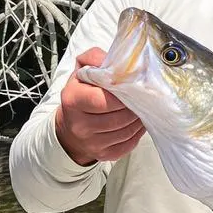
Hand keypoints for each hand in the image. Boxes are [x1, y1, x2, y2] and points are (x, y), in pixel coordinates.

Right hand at [54, 48, 145, 165]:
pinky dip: (138, 132)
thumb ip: (95, 58)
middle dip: (134, 106)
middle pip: (119, 117)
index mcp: (72, 100)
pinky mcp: (104, 155)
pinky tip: (136, 122)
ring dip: (139, 118)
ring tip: (139, 108)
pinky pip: (129, 143)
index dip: (122, 94)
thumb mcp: (81, 70)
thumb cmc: (81, 94)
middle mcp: (79, 124)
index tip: (131, 87)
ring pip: (127, 131)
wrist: (70, 126)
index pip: (103, 99)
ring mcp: (92, 143)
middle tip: (141, 97)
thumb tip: (118, 58)